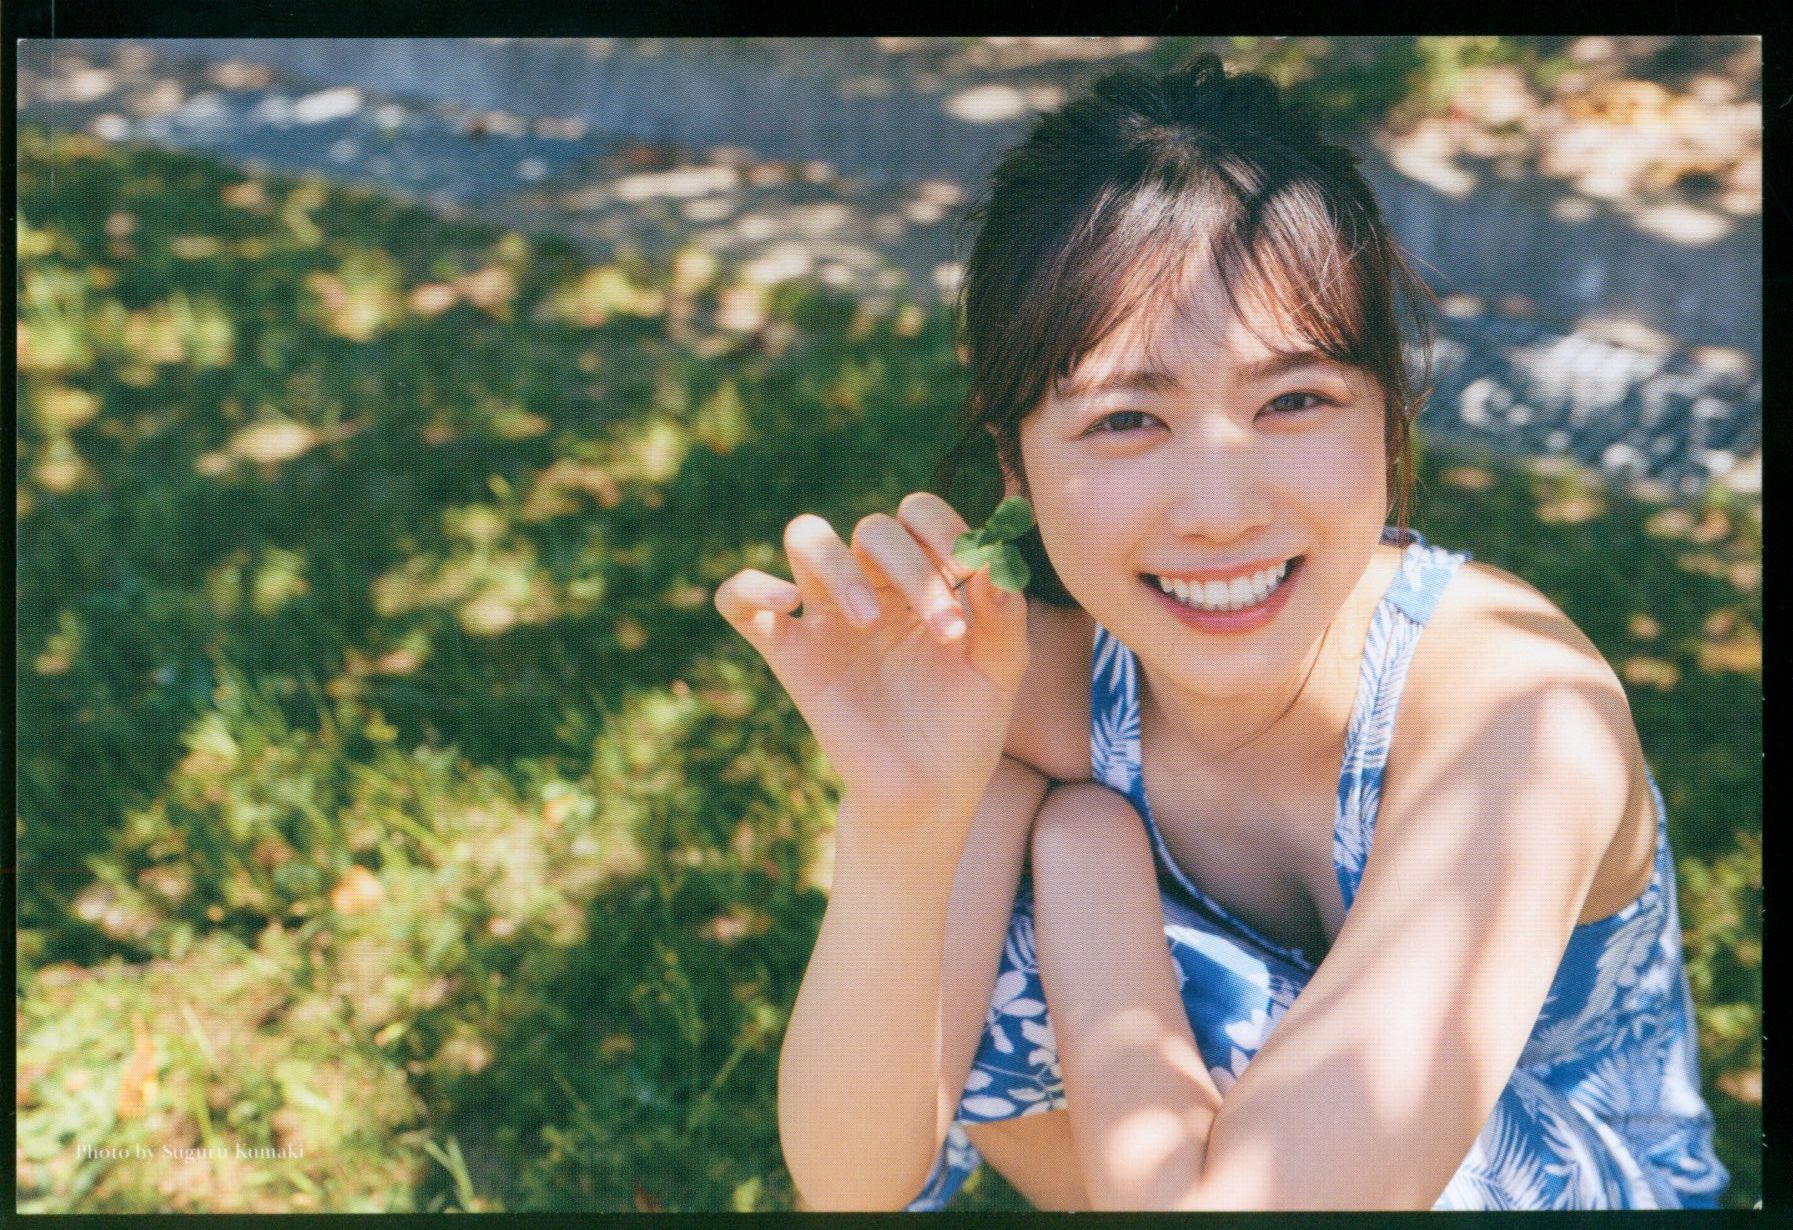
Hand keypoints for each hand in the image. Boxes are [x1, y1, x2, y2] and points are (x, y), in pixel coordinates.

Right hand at [715, 492, 1030, 826]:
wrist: (929, 795)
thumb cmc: (966, 727)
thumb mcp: (1001, 669)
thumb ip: (1004, 614)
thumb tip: (994, 561)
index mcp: (923, 578)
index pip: (920, 514)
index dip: (944, 528)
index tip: (970, 573)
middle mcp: (873, 586)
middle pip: (873, 528)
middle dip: (912, 568)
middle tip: (946, 632)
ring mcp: (826, 616)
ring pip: (806, 537)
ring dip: (840, 567)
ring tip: (869, 622)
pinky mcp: (789, 654)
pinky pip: (739, 600)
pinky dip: (749, 587)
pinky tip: (785, 603)